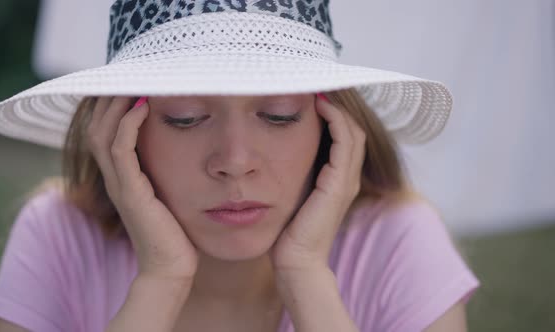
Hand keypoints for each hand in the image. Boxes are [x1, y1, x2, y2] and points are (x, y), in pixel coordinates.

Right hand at [87, 97, 198, 280]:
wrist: (172, 268)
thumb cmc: (175, 232)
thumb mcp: (167, 194)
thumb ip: (163, 173)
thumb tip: (183, 147)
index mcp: (122, 177)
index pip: (104, 132)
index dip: (110, 107)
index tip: (128, 82)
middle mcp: (115, 179)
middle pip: (95, 127)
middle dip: (108, 99)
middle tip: (126, 74)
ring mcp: (120, 185)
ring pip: (103, 134)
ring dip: (116, 105)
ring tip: (133, 82)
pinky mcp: (131, 193)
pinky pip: (121, 150)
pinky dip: (129, 125)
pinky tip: (143, 107)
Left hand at [270, 96, 365, 272]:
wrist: (296, 260)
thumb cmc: (290, 230)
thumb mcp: (293, 194)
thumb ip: (294, 174)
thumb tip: (274, 153)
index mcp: (339, 179)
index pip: (346, 136)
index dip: (334, 114)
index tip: (313, 95)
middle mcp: (347, 177)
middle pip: (353, 129)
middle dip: (338, 105)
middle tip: (318, 85)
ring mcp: (346, 180)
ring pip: (352, 131)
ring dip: (338, 108)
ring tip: (319, 89)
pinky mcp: (338, 184)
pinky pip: (344, 142)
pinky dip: (335, 120)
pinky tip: (318, 107)